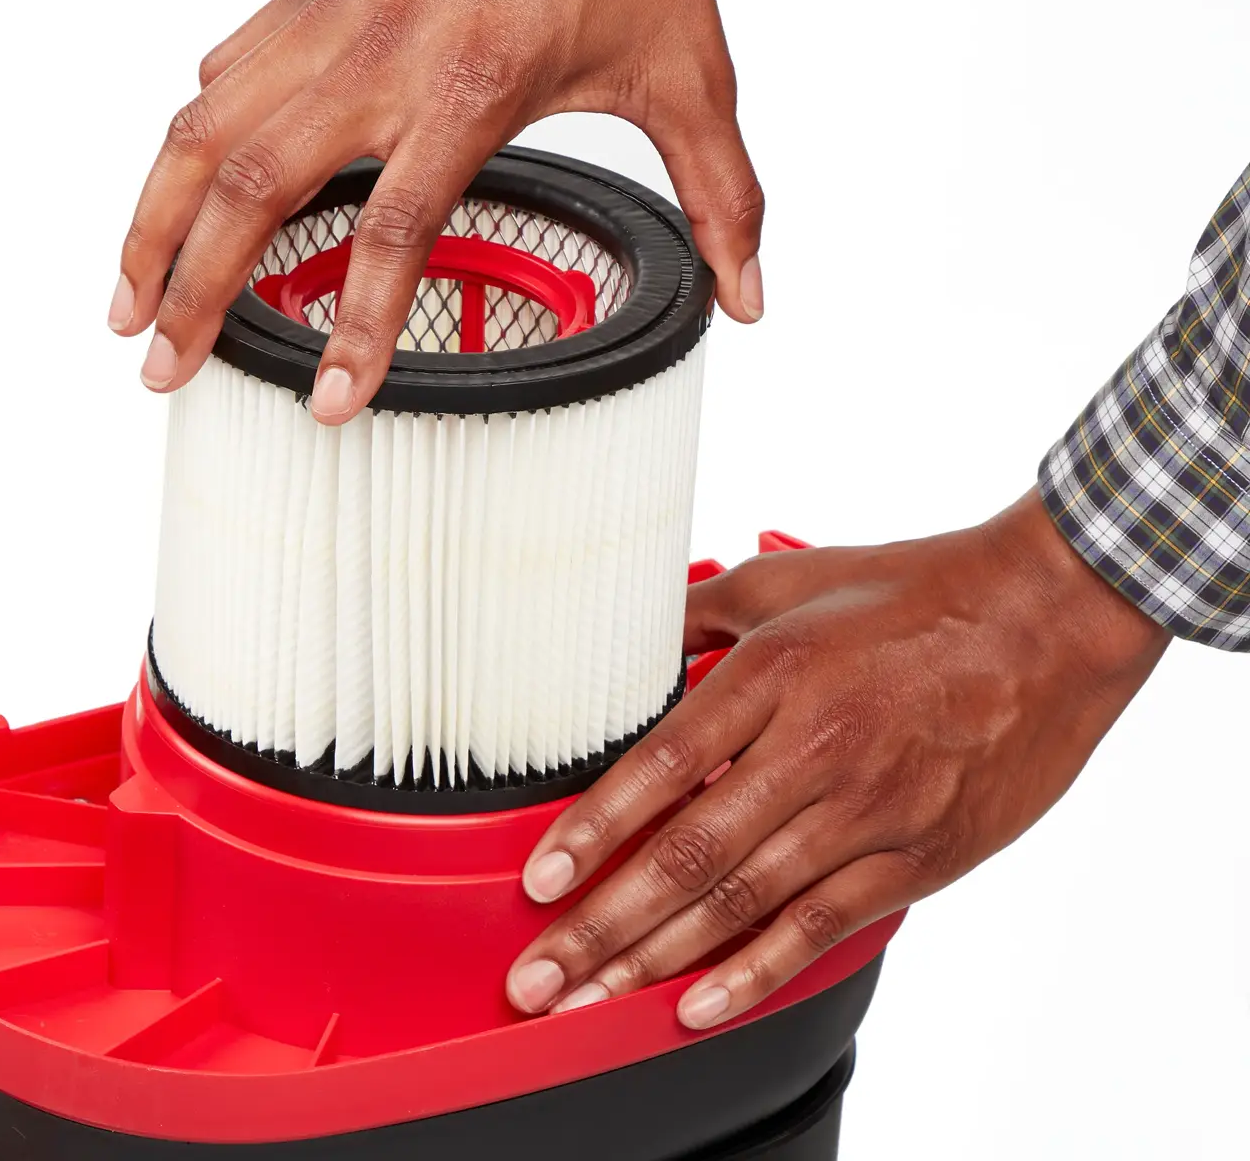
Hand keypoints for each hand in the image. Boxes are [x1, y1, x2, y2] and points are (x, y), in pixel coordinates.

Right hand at [108, 0, 764, 420]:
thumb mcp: (688, 68)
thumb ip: (720, 192)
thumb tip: (747, 293)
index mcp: (473, 82)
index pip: (394, 231)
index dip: (355, 328)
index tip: (328, 402)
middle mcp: (380, 51)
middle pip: (252, 190)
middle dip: (195, 293)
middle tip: (164, 372)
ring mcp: (327, 15)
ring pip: (203, 130)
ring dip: (153, 222)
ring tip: (126, 304)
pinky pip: (223, 76)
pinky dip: (185, 143)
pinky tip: (173, 196)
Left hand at [505, 491, 1167, 1028]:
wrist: (1046, 621)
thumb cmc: (916, 595)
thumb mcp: (789, 581)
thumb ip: (699, 612)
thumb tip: (628, 636)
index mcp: (773, 676)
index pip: (658, 768)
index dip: (592, 832)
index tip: (540, 882)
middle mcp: (814, 750)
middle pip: (688, 855)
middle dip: (602, 926)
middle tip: (539, 974)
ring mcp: (868, 811)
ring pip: (743, 904)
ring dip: (657, 962)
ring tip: (593, 998)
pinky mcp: (917, 857)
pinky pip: (822, 926)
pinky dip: (756, 973)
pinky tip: (698, 1004)